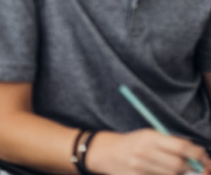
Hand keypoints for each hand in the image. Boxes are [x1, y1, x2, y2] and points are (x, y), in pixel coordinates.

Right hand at [87, 129, 210, 174]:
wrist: (107, 153)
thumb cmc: (134, 143)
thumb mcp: (150, 135)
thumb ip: (172, 143)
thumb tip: (198, 154)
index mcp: (149, 137)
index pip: (181, 148)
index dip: (197, 154)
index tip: (203, 157)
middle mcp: (144, 152)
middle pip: (179, 166)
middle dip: (191, 168)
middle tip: (194, 167)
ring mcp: (139, 168)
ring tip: (178, 170)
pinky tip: (163, 173)